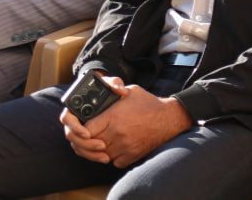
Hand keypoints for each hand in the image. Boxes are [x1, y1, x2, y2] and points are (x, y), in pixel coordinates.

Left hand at [64, 80, 192, 167]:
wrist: (170, 118)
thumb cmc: (148, 102)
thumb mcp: (128, 91)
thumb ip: (111, 92)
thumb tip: (99, 90)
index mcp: (113, 116)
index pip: (86, 129)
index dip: (81, 129)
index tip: (82, 127)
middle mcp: (117, 133)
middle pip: (92, 143)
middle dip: (87, 140)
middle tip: (88, 136)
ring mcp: (126, 146)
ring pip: (102, 155)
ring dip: (98, 150)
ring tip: (99, 142)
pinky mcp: (134, 155)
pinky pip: (116, 162)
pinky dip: (112, 157)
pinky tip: (113, 148)